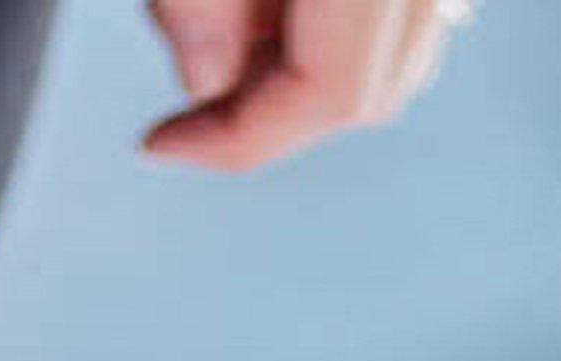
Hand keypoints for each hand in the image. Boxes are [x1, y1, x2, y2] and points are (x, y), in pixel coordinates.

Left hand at [142, 0, 465, 171]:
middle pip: (366, 90)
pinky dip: (333, 22)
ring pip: (394, 55)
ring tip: (229, 11)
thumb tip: (206, 80)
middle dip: (269, 105)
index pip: (329, 94)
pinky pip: (399, 8)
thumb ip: (197, 4)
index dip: (234, 135)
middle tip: (193, 69)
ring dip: (303, 65)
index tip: (161, 146)